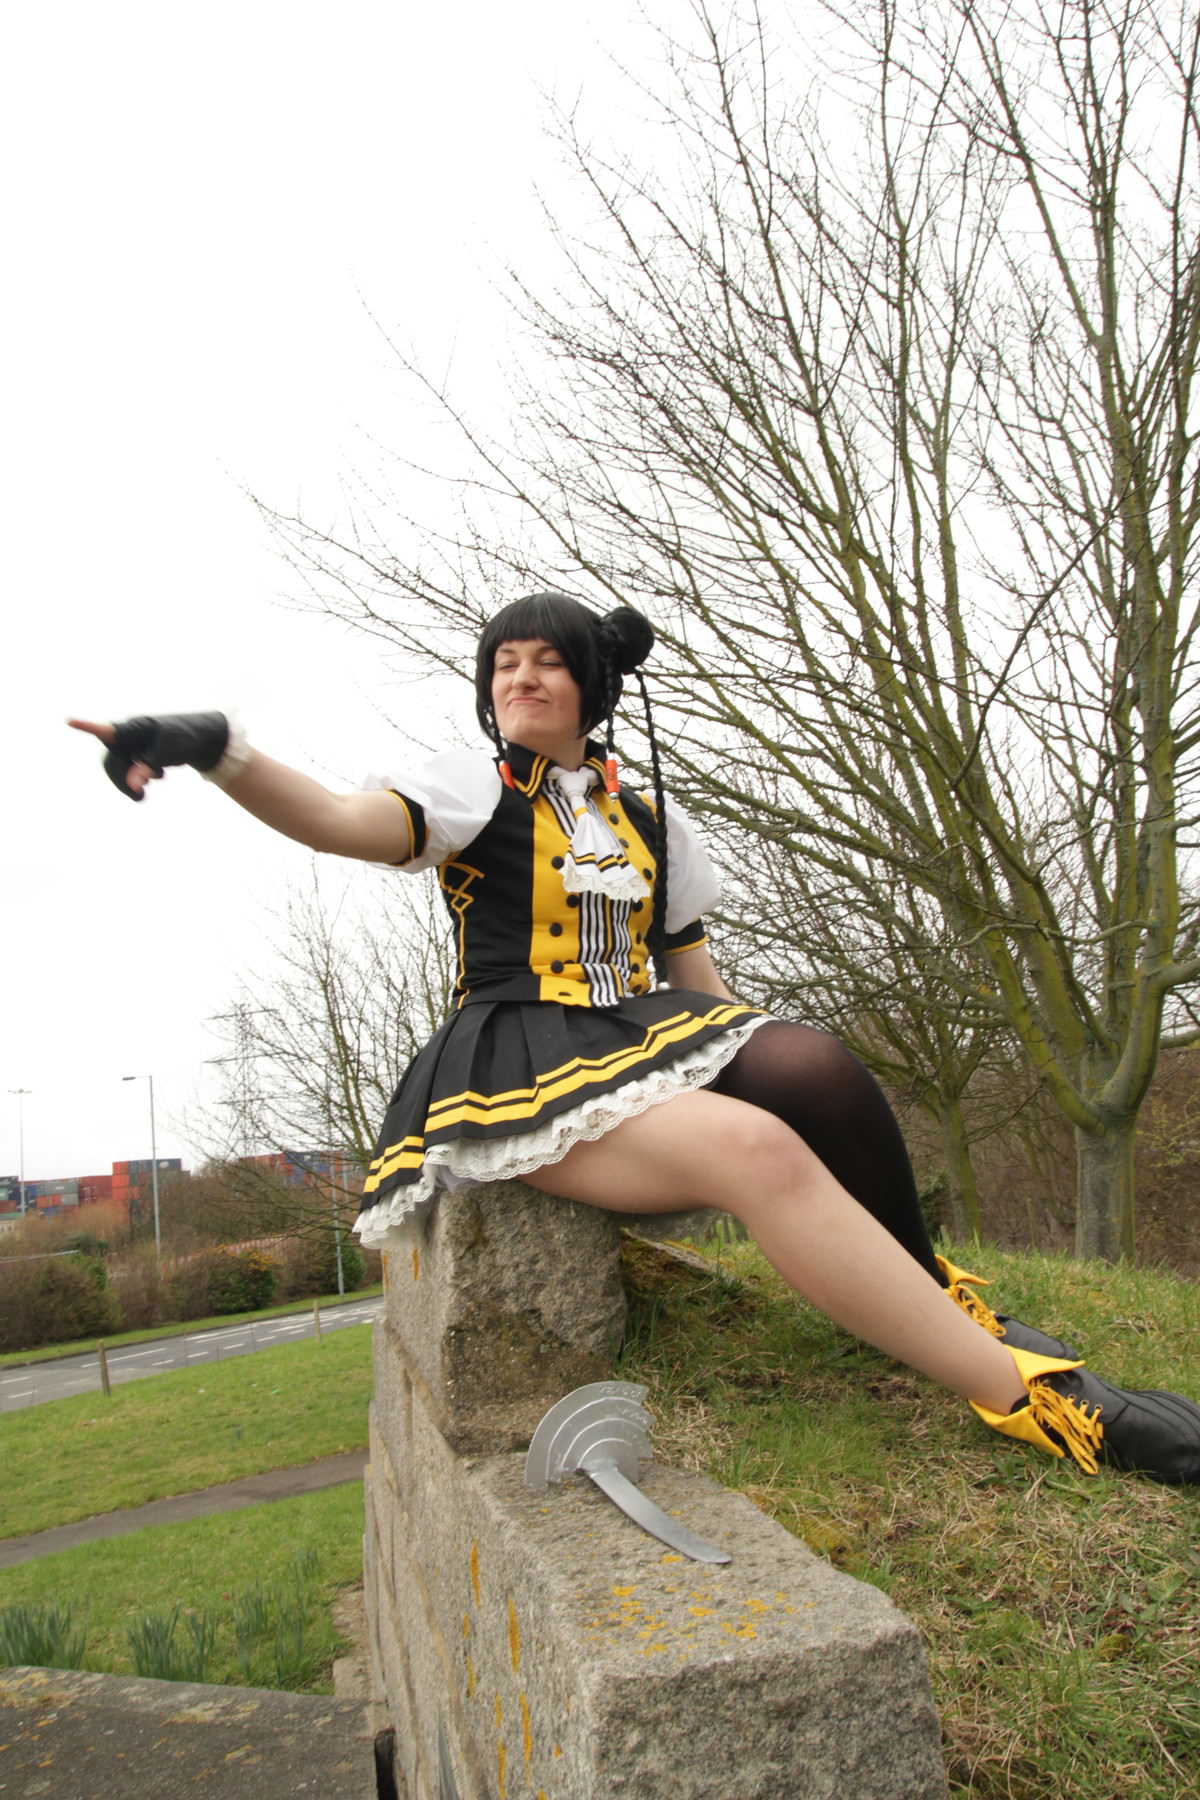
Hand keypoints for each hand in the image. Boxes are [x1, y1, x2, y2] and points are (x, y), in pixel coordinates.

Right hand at [67, 712, 229, 800]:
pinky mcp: (142, 752)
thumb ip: (148, 767)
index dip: (87, 726)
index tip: (69, 720)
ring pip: (122, 767)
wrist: (204, 738)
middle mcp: (131, 734)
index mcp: (135, 728)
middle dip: (121, 780)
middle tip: (139, 798)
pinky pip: (132, 767)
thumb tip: (133, 784)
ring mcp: (136, 743)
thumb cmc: (186, 738)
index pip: (108, 730)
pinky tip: (157, 777)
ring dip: (129, 782)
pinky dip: (139, 776)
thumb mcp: (168, 752)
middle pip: (113, 760)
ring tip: (143, 795)